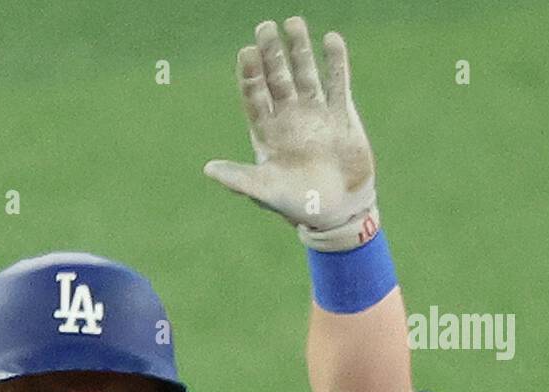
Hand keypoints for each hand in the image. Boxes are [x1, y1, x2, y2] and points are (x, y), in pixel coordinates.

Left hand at [204, 18, 377, 250]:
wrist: (337, 211)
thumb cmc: (296, 204)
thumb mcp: (264, 190)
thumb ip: (238, 178)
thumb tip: (207, 170)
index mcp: (267, 132)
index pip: (253, 96)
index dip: (249, 74)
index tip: (246, 53)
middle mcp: (289, 117)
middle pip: (276, 78)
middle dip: (271, 54)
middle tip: (264, 27)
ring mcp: (315, 113)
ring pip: (305, 74)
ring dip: (300, 50)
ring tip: (294, 23)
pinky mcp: (341, 114)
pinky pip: (338, 83)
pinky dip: (336, 62)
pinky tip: (331, 40)